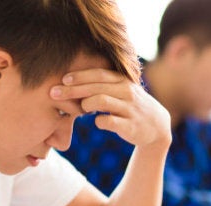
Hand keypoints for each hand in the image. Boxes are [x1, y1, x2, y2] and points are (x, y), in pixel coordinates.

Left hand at [51, 69, 171, 149]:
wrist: (156, 126)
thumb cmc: (130, 106)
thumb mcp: (120, 91)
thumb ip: (100, 86)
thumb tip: (70, 83)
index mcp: (122, 81)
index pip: (98, 74)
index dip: (79, 75)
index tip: (62, 79)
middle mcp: (127, 92)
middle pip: (95, 87)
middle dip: (72, 90)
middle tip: (53, 93)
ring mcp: (129, 108)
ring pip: (102, 101)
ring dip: (85, 104)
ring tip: (78, 110)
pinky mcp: (131, 126)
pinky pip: (110, 122)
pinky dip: (99, 122)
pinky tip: (96, 122)